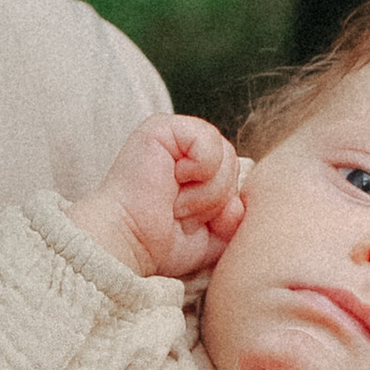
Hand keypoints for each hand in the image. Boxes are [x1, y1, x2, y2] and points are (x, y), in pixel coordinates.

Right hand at [69, 112, 245, 280]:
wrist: (129, 243)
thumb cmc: (162, 242)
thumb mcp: (214, 238)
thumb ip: (237, 221)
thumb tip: (238, 203)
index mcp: (199, 167)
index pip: (240, 176)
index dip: (225, 206)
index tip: (189, 222)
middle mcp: (188, 147)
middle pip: (235, 165)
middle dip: (215, 199)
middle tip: (179, 212)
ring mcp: (175, 134)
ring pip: (226, 156)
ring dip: (205, 191)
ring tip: (175, 201)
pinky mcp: (162, 127)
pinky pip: (208, 142)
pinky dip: (198, 170)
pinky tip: (172, 181)